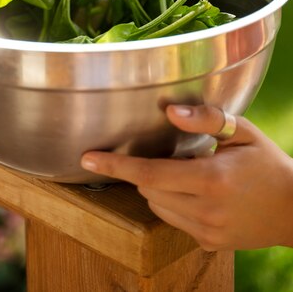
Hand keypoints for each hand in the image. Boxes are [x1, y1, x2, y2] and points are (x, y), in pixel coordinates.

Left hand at [81, 105, 292, 250]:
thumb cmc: (267, 163)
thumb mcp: (242, 131)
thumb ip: (205, 118)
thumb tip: (170, 110)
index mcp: (211, 179)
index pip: (149, 173)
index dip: (115, 165)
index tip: (88, 158)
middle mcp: (205, 209)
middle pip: (148, 188)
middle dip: (147, 169)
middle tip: (176, 156)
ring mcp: (206, 231)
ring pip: (157, 206)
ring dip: (158, 187)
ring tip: (190, 173)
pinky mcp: (208, 243)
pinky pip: (172, 220)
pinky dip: (172, 203)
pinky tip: (197, 192)